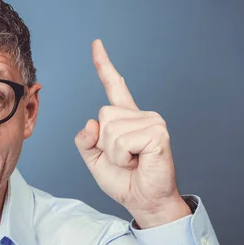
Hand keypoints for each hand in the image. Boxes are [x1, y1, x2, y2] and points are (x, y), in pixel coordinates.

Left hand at [75, 40, 190, 228]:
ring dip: (114, 153)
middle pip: (102, 115)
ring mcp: (152, 121)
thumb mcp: (94, 159)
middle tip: (123, 159)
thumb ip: (85, 141)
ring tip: (131, 161)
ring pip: (110, 129)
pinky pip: (122, 140)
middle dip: (103, 144)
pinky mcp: (158, 133)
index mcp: (125, 118)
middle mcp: (140, 115)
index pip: (114, 86)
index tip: (96, 43)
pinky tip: (138, 161)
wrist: (144, 201)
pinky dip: (122, 157)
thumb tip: (91, 123)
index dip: (104, 65)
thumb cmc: (123, 180)